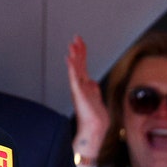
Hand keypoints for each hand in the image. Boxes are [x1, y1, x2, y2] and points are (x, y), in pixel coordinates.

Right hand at [65, 35, 108, 161]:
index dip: (81, 53)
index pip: (82, 66)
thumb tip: (93, 81)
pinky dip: (72, 68)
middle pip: (78, 64)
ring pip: (76, 69)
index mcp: (85, 85)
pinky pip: (74, 78)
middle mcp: (80, 85)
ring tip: (72, 45)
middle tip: (76, 38)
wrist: (95, 128)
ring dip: (74, 56)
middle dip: (77, 50)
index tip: (80, 42)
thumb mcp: (97, 99)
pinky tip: (69, 60)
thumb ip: (94, 89)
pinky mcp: (79, 94)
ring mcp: (79, 89)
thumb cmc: (96, 117)